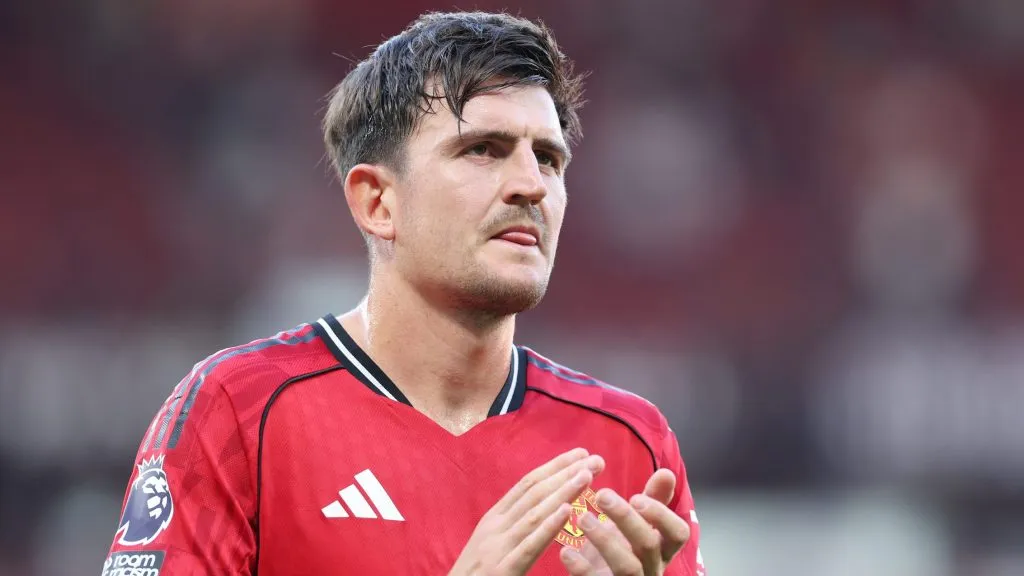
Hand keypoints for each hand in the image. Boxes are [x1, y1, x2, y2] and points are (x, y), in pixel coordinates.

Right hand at [449, 448, 605, 575]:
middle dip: (566, 473)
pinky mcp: (503, 570)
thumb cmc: (477, 574)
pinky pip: (529, 545)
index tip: (581, 453)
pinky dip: (548, 526)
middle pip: (535, 493)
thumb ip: (515, 525)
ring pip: (535, 514)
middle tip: (595, 458)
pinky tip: (567, 511)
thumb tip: (546, 504)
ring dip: (562, 492)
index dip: (555, 466)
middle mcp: (496, 527)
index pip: (528, 484)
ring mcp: (498, 547)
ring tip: (587, 475)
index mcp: (494, 518)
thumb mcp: (492, 542)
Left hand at [558, 469, 689, 574]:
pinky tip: (566, 552)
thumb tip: (667, 472)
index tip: (636, 497)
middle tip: (601, 495)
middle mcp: (651, 568)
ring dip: (605, 540)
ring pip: (627, 567)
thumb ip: (653, 500)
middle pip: (648, 545)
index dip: (661, 516)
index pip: (678, 534)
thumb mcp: (640, 524)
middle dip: (626, 518)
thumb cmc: (623, 548)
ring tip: (583, 518)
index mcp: (662, 549)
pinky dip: (581, 568)